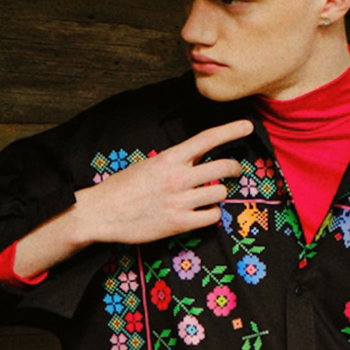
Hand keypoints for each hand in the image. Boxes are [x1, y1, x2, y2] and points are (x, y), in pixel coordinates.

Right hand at [80, 120, 255, 245]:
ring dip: (218, 194)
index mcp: (169, 159)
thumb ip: (174, 162)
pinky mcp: (178, 223)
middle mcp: (177, 177)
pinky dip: (211, 214)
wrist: (101, 213)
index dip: (231, 131)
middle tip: (235, 170)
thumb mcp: (148, 166)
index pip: (207, 139)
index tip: (248, 126)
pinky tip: (203, 212)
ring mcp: (179, 201)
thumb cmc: (122, 189)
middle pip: (223, 167)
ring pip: (219, 193)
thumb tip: (196, 160)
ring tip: (209, 195)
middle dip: (234, 168)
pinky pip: (211, 217)